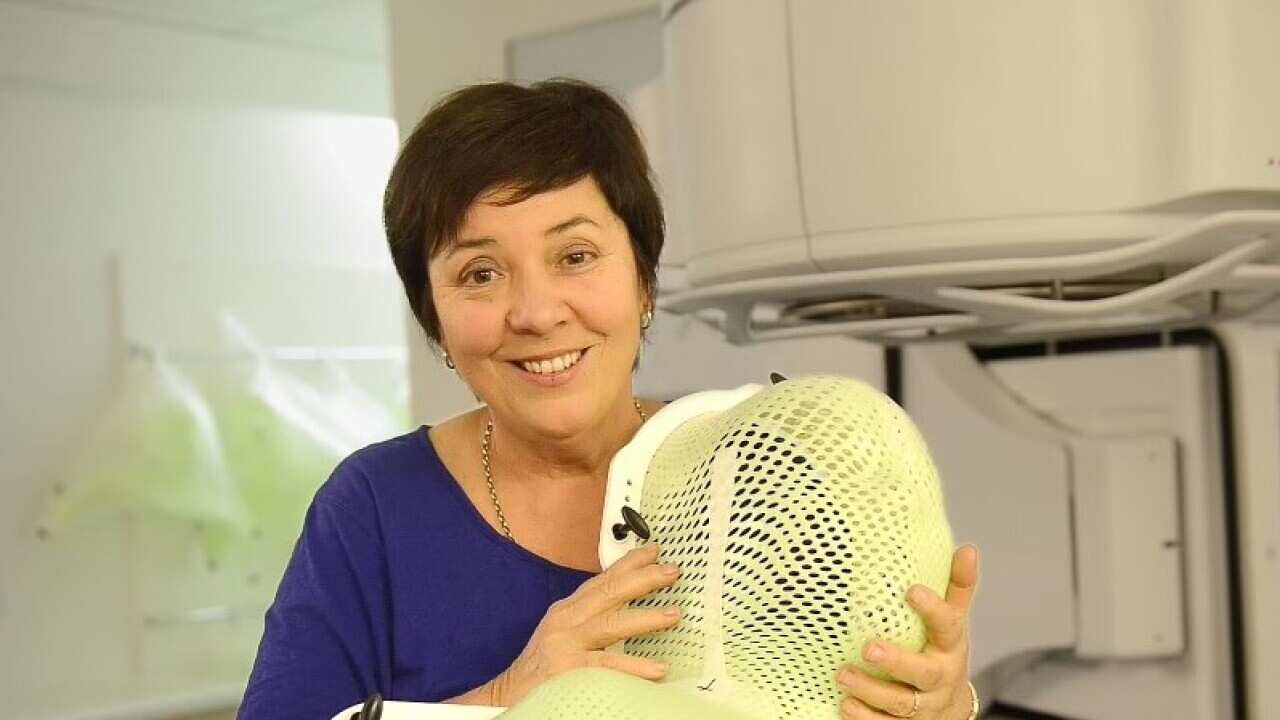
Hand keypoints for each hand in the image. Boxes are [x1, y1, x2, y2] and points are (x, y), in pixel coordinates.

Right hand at [489, 544, 681, 705]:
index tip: (653, 551)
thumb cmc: (541, 670)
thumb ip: (592, 620)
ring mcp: (565, 645)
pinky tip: (658, 668)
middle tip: (673, 571)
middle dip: (643, 579)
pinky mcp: (567, 671)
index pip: (601, 581)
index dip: (628, 564)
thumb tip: (630, 610)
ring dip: (645, 618)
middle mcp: (565, 621)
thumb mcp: (563, 635)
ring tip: (674, 615)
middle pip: (609, 593)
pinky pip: (607, 667)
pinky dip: (634, 667)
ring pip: (611, 624)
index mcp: (566, 611)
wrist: (506, 699)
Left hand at [835, 545, 978, 718]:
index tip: (910, 590)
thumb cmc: (943, 653)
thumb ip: (957, 586)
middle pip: (922, 672)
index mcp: (950, 646)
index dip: (932, 608)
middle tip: (869, 648)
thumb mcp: (953, 621)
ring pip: (900, 702)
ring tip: (842, 675)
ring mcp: (923, 706)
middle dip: (897, 661)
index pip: (947, 625)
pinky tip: (845, 705)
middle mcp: (939, 678)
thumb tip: (967, 548)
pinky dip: (865, 718)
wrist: (950, 708)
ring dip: (870, 690)